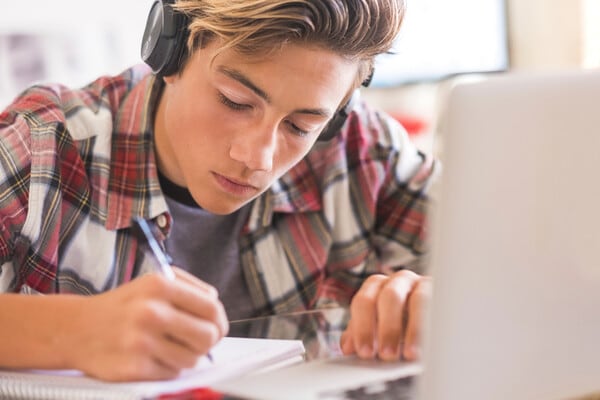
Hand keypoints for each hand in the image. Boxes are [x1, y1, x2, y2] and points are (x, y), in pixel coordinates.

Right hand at [68, 268, 227, 380]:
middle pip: (208, 336)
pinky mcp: (133, 367)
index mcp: (160, 286)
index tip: (217, 327)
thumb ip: (188, 288)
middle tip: (198, 342)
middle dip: (208, 342)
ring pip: (192, 359)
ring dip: (185, 356)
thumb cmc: (122, 305)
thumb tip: (215, 306)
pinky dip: (167, 368)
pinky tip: (152, 357)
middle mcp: (151, 312)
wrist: (76, 329)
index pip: (211, 308)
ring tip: (168, 347)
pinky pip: (171, 374)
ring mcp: (141, 342)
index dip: (219, 321)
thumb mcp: (152, 283)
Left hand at [340, 270, 430, 361]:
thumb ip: (363, 333)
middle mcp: (397, 281)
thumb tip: (347, 347)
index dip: (362, 327)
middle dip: (387, 328)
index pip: (363, 301)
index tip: (365, 353)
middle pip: (388, 297)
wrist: (435, 317)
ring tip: (409, 354)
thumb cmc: (402, 324)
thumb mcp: (380, 329)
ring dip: (412, 329)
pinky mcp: (443, 292)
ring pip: (417, 300)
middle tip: (387, 355)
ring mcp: (421, 284)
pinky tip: (431, 343)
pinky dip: (433, 325)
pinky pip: (439, 305)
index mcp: (376, 287)